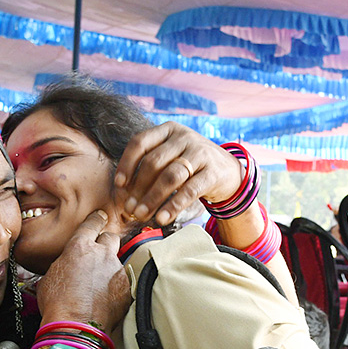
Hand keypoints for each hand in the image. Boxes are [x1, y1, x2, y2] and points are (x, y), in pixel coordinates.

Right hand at [38, 211, 130, 332]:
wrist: (75, 327)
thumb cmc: (58, 304)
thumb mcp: (51, 277)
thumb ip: (64, 264)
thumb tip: (67, 266)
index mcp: (80, 247)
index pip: (92, 224)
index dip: (96, 220)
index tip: (99, 217)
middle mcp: (102, 255)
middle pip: (111, 237)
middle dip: (106, 242)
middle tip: (99, 252)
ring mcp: (116, 271)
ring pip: (115, 263)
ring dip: (108, 270)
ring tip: (96, 287)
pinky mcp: (126, 288)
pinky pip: (122, 283)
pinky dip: (114, 288)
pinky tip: (104, 299)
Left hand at [113, 122, 243, 226]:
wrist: (228, 172)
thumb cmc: (190, 166)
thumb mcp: (171, 157)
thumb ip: (151, 167)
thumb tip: (124, 193)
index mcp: (168, 130)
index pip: (140, 142)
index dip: (127, 164)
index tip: (119, 185)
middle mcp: (184, 137)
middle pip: (154, 162)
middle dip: (138, 188)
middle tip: (129, 209)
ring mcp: (200, 152)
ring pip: (170, 176)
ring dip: (152, 198)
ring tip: (142, 215)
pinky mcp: (213, 172)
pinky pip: (190, 190)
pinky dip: (173, 206)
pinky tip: (162, 218)